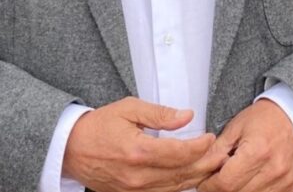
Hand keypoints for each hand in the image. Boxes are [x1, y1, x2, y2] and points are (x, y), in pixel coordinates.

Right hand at [63, 97, 227, 191]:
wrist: (71, 149)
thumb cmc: (99, 126)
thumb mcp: (129, 109)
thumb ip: (160, 114)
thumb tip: (187, 116)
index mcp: (138, 151)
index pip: (180, 153)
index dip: (201, 146)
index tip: (211, 137)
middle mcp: (138, 176)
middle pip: (182, 174)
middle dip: (206, 164)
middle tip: (220, 153)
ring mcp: (134, 190)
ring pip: (175, 188)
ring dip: (196, 177)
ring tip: (211, 165)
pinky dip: (179, 186)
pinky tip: (189, 177)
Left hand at [197, 100, 292, 191]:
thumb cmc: (264, 119)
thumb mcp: (235, 128)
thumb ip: (215, 151)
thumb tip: (198, 170)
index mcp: (257, 151)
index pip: (225, 184)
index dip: (209, 186)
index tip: (204, 183)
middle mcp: (273, 169)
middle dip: (221, 189)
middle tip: (216, 178)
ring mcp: (284, 180)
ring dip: (238, 191)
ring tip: (235, 175)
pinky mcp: (290, 187)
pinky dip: (253, 191)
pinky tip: (249, 179)